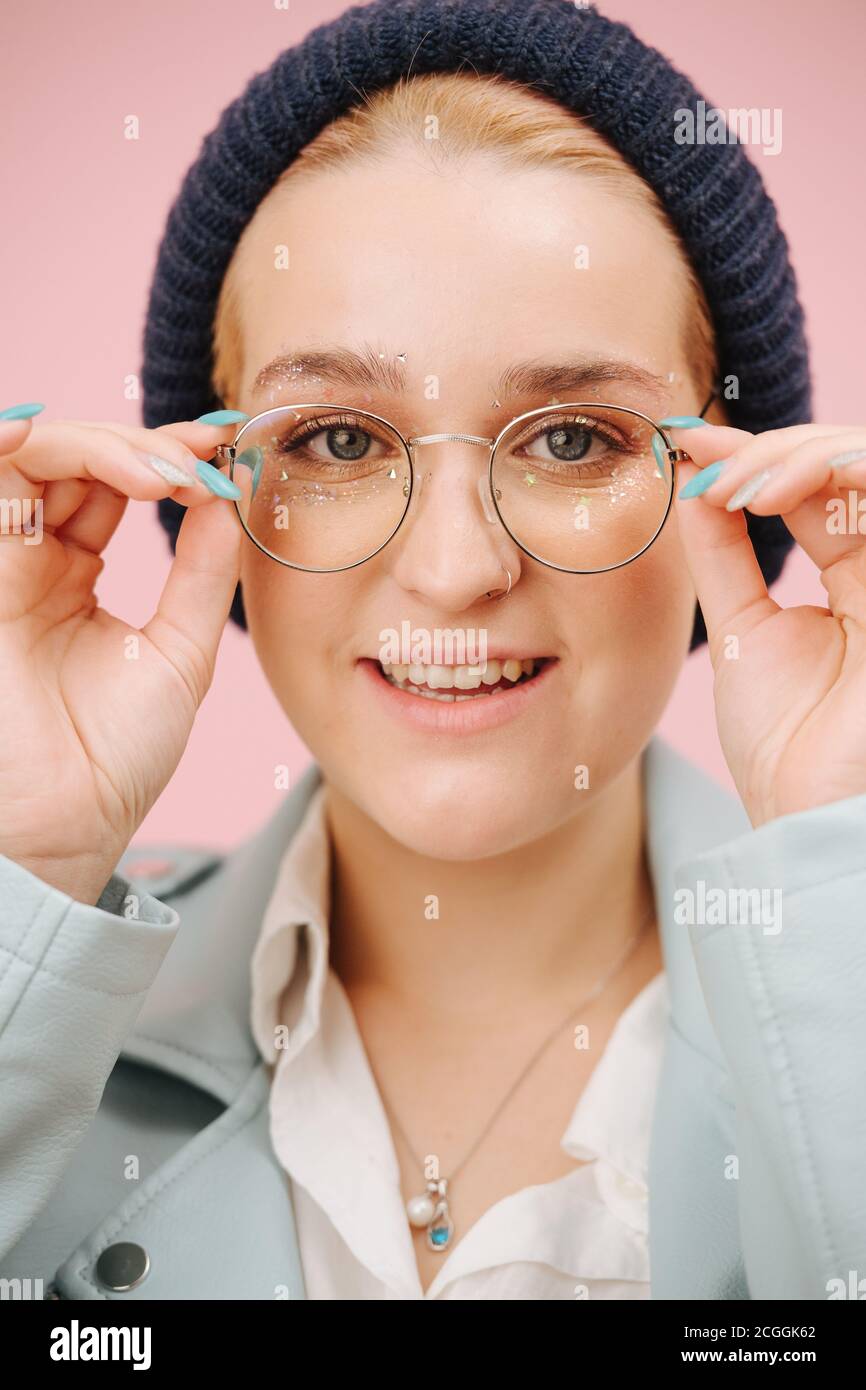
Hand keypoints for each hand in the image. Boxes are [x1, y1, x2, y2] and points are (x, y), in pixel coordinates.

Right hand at [0, 409, 242, 902]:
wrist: (67, 822)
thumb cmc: (117, 756)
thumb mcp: (182, 649)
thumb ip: (204, 570)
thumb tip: (231, 493)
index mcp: (77, 577)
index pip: (116, 484)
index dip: (169, 457)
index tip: (224, 450)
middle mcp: (34, 560)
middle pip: (78, 459)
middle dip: (144, 447)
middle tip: (198, 466)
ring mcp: (2, 562)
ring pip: (35, 458)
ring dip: (101, 446)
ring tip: (162, 474)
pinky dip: (29, 446)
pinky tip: (88, 452)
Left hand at [669, 420, 865, 827]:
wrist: (809, 818)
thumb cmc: (785, 745)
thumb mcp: (739, 629)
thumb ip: (723, 553)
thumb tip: (693, 476)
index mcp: (853, 577)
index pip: (814, 484)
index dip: (752, 455)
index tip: (681, 445)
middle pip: (845, 461)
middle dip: (769, 448)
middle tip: (704, 468)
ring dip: (796, 453)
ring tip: (733, 485)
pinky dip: (829, 469)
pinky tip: (766, 492)